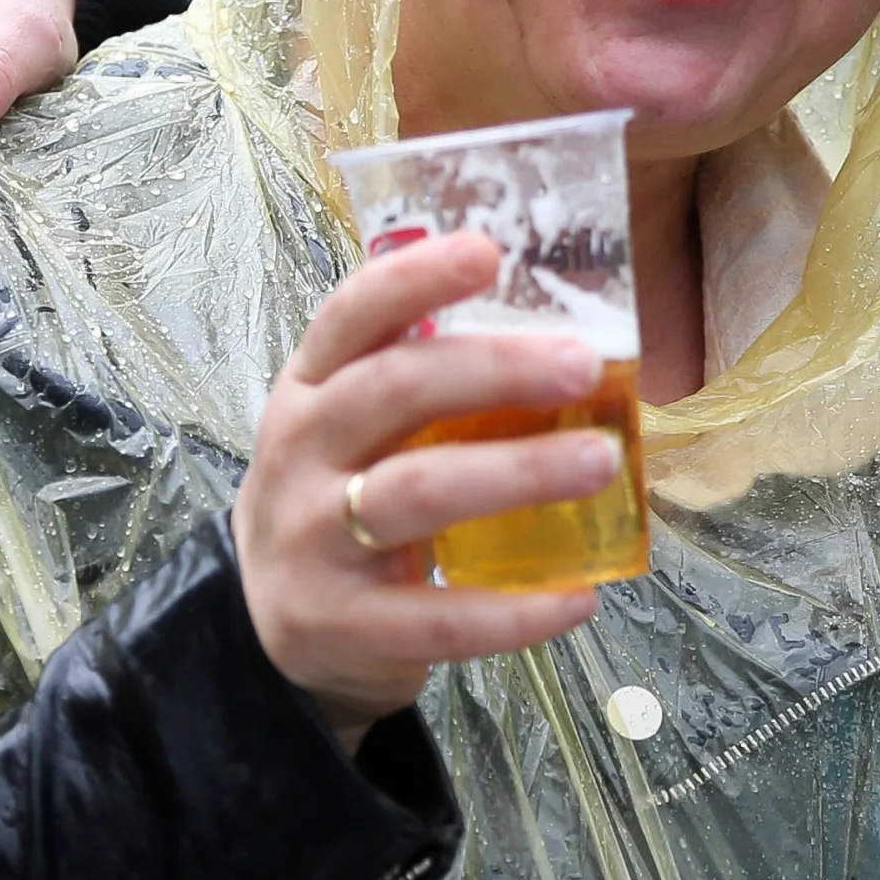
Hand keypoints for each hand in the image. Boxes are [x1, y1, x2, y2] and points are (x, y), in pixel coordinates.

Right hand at [237, 234, 622, 745]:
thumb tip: (570, 348)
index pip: (351, 316)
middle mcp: (300, 452)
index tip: (488, 251)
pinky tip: (577, 598)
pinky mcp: (338, 623)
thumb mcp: (357, 431)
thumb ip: (428, 389)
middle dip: (494, 371)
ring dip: (518, 472)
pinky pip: (437, 618)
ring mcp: (312, 539)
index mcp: (311, 388)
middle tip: (584, 366)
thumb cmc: (345, 501)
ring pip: (418, 493)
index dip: (414, 279)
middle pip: (393, 391)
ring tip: (602, 462)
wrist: (276, 628)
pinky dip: (514, 611)